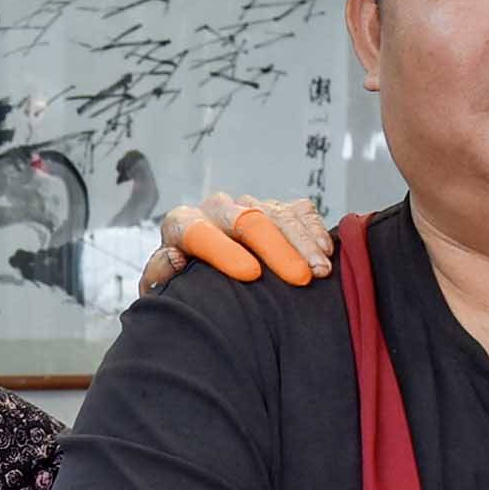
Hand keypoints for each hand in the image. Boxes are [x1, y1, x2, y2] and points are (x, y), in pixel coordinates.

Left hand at [140, 194, 326, 294]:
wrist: (205, 270)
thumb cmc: (186, 283)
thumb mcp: (165, 283)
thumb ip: (162, 275)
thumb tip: (171, 262)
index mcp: (182, 225)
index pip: (199, 232)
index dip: (224, 252)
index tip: (250, 275)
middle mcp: (216, 209)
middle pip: (247, 219)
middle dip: (276, 248)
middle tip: (300, 278)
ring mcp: (249, 205)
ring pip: (278, 215)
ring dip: (303, 244)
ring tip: (320, 271)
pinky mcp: (277, 207)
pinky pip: (300, 211)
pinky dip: (315, 232)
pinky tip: (327, 254)